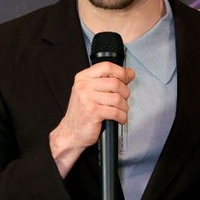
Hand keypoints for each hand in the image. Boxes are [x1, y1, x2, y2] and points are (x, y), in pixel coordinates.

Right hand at [49, 61, 134, 177]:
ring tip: (120, 111)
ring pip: (117, 98)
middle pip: (115, 82)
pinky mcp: (92, 112)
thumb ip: (108, 80)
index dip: (121, 72)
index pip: (106, 66)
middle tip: (122, 100)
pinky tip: (119, 118)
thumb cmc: (82, 113)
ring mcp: (87, 99)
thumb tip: (129, 73)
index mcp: (83, 78)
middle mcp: (83, 86)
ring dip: (124, 107)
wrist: (70, 133)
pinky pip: (116, 112)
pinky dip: (122, 117)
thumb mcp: (91, 92)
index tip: (126, 78)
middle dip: (125, 93)